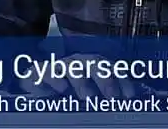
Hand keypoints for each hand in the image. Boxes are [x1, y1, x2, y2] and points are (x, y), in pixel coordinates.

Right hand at [17, 53, 136, 98]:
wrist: (37, 87)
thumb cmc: (67, 92)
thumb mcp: (89, 96)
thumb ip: (104, 98)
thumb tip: (124, 104)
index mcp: (94, 67)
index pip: (112, 68)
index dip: (122, 80)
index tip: (130, 96)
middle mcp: (79, 64)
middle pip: (95, 63)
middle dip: (106, 78)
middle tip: (113, 97)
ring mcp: (60, 67)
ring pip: (73, 67)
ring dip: (82, 81)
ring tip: (89, 98)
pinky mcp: (40, 73)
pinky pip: (48, 71)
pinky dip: (55, 78)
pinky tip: (62, 89)